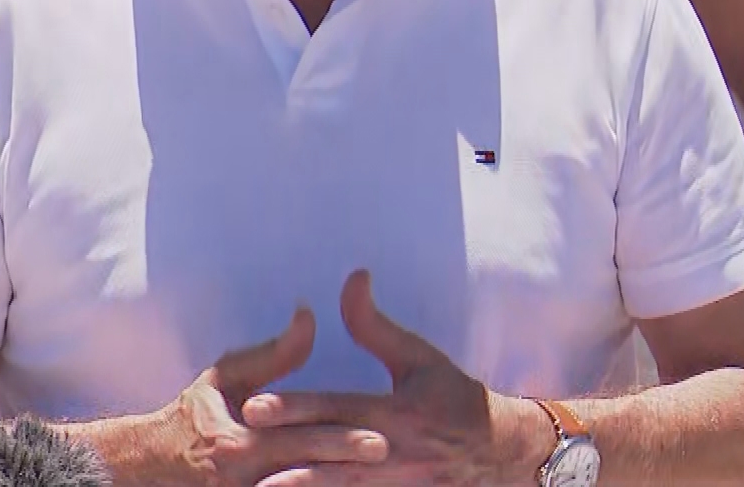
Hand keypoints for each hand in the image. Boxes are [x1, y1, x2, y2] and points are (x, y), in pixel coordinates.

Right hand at [158, 304, 391, 485]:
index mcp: (238, 443)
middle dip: (347, 466)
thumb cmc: (194, 415)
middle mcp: (243, 480)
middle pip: (306, 473)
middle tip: (388, 456)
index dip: (339, 437)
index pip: (297, 440)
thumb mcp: (226, 377)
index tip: (381, 435)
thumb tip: (309, 315)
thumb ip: (272, 354)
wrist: (151, 467)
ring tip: (381, 485)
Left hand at [241, 271, 550, 486]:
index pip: (337, 409)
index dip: (295, 408)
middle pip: (330, 451)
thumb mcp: (420, 358)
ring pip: (340, 486)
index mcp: (398, 411)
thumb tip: (353, 278)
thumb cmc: (454, 398)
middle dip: (286, 450)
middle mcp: (394, 450)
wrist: (501, 453)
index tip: (254, 406)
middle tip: (242, 447)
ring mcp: (397, 483)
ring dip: (301, 486)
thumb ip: (376, 325)